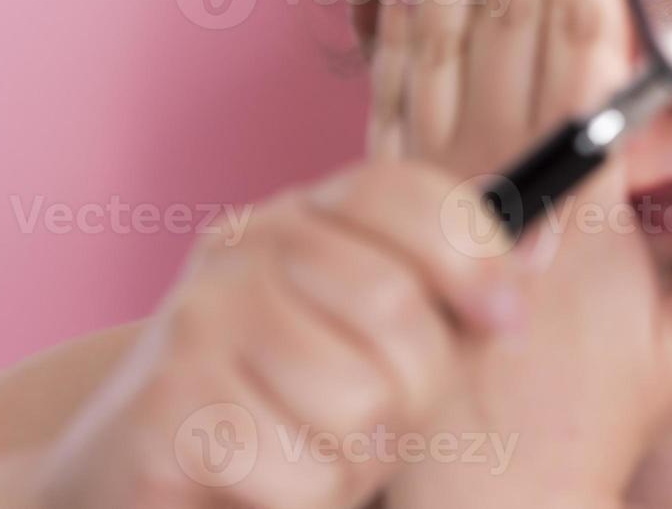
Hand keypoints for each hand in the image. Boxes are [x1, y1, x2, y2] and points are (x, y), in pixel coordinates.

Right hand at [33, 160, 525, 508]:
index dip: (474, 254)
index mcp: (300, 215)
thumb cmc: (276, 407)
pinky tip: (261, 482)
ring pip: (360, 399)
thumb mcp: (363, 336)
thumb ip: (446, 296)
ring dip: (355, 458)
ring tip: (310, 451)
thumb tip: (542, 253)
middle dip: (414, 392)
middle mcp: (244, 245)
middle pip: (397, 310)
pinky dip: (303, 496)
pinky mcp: (168, 405)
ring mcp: (198, 318)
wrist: (129, 473)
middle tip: (376, 423)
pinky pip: (303, 468)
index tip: (504, 318)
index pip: (406, 193)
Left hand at [366, 0, 671, 504]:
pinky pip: (389, 88)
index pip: (579, 30)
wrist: (472, 486)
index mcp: (582, 189)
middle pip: (505, 5)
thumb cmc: (589, 419)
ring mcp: (436, 180)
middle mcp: (501, 168)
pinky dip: (394, 16)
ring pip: (438, 31)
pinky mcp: (394, 201)